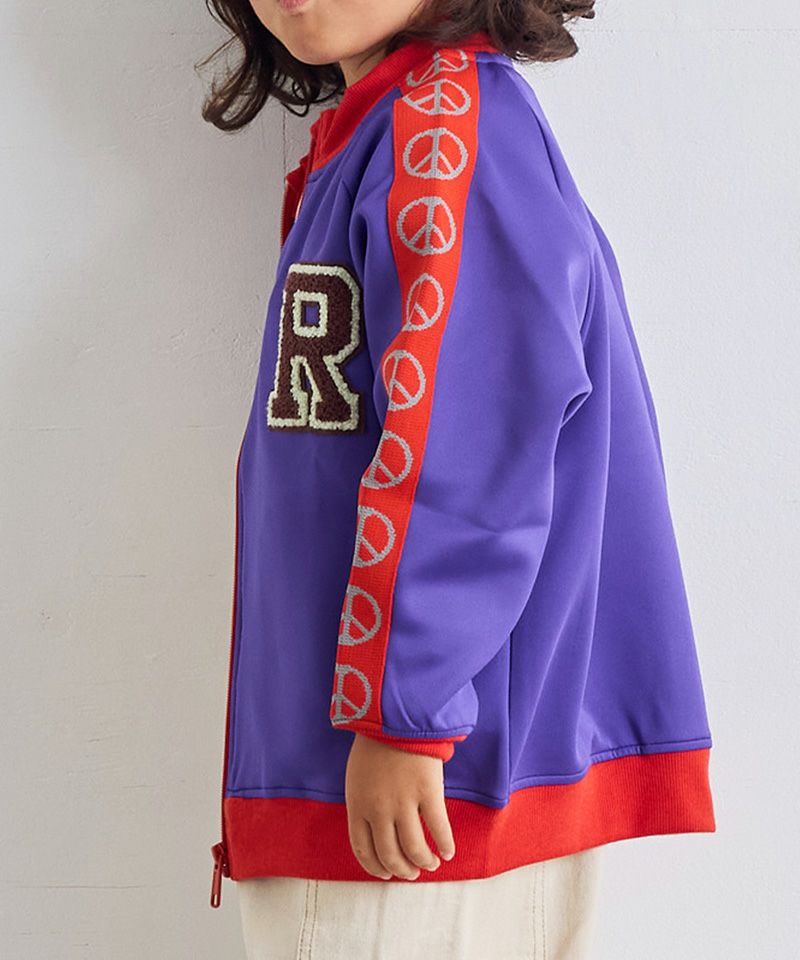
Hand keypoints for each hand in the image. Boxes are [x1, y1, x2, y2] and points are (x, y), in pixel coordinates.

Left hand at [344, 733, 455, 879]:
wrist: (395, 716)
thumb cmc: (375, 743)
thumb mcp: (357, 777)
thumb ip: (363, 804)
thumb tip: (376, 831)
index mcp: (357, 806)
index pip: (363, 850)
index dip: (376, 867)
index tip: (386, 873)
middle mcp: (378, 810)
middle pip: (389, 855)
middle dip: (402, 870)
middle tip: (412, 873)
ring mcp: (403, 803)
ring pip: (414, 849)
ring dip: (423, 862)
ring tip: (431, 864)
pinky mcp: (428, 793)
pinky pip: (439, 829)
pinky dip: (445, 845)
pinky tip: (448, 851)